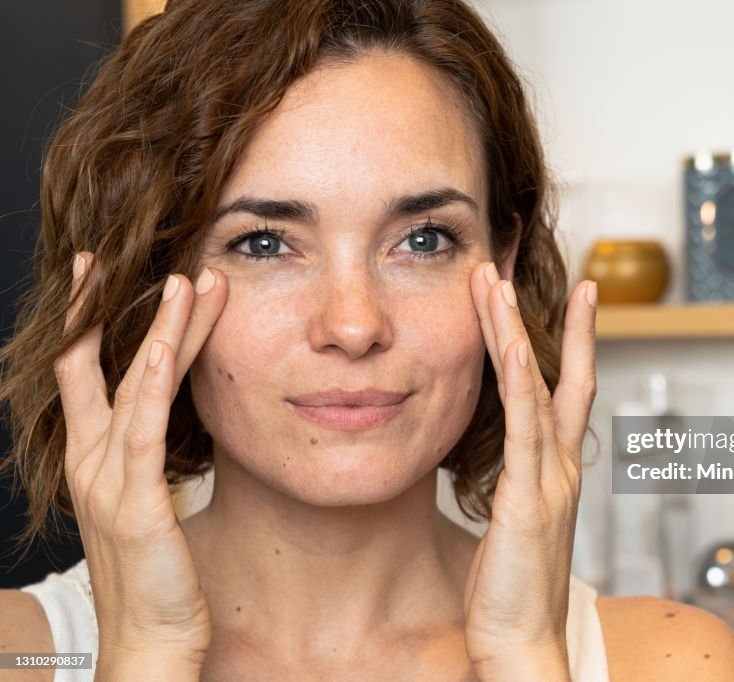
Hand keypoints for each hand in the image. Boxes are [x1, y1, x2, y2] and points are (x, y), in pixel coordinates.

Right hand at [54, 252, 227, 668]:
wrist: (148, 638)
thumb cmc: (156, 573)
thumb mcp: (146, 503)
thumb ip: (147, 459)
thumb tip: (166, 421)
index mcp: (95, 458)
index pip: (84, 374)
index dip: (89, 323)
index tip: (100, 276)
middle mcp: (93, 460)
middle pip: (100, 366)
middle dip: (113, 309)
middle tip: (126, 258)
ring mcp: (109, 478)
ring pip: (134, 384)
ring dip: (162, 330)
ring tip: (188, 282)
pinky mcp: (136, 500)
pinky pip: (144, 429)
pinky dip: (154, 382)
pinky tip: (166, 347)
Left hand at [463, 262, 597, 679]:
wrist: (523, 642)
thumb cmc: (514, 589)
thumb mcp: (515, 523)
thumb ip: (517, 484)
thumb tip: (504, 465)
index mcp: (556, 470)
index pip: (564, 391)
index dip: (567, 341)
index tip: (568, 299)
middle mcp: (560, 465)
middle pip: (557, 375)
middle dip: (539, 318)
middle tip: (514, 270)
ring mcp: (550, 478)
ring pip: (535, 388)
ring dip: (514, 331)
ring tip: (493, 284)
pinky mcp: (528, 497)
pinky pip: (524, 427)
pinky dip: (522, 382)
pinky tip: (513, 346)